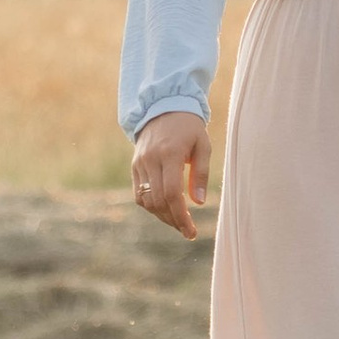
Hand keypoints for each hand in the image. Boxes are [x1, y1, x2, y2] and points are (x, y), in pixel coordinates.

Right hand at [132, 112, 210, 236]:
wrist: (163, 106)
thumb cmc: (189, 127)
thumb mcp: (203, 145)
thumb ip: (201, 174)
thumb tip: (199, 202)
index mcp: (170, 153)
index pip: (172, 193)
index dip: (181, 216)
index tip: (191, 231)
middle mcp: (151, 159)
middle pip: (158, 200)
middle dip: (173, 220)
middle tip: (187, 231)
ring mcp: (140, 163)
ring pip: (146, 200)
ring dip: (162, 216)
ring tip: (178, 222)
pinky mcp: (134, 166)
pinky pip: (139, 193)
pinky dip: (151, 206)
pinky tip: (165, 210)